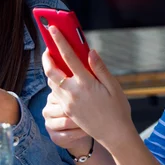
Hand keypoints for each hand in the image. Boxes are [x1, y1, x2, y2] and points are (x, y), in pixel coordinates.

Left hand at [42, 26, 134, 148]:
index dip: (59, 41)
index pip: (69, 57)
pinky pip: (55, 93)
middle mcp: (73, 92)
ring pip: (50, 82)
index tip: (53, 29)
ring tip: (54, 61)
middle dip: (46, 58)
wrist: (114, 135)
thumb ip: (100, 68)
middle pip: (50, 71)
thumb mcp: (113, 86)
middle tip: (48, 49)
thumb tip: (90, 51)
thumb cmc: (117, 109)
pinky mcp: (67, 110)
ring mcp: (68, 102)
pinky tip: (61, 78)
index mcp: (86, 83)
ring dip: (49, 70)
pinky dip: (54, 82)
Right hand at [43, 92, 91, 152]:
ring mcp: (49, 124)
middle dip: (80, 110)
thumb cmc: (81, 112)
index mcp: (52, 97)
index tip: (92, 97)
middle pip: (64, 108)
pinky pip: (68, 134)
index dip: (78, 96)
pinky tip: (88, 130)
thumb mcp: (78, 99)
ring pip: (66, 122)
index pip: (63, 94)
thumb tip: (89, 78)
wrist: (78, 133)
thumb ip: (78, 89)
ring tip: (93, 120)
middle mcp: (48, 110)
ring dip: (80, 122)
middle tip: (95, 109)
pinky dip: (80, 133)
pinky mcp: (54, 137)